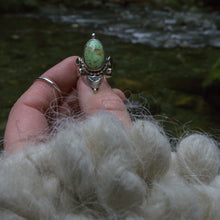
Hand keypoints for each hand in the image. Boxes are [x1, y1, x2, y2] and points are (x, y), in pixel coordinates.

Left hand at [4, 56, 130, 152]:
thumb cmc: (118, 196)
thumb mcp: (114, 146)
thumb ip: (105, 112)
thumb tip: (94, 81)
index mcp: (34, 160)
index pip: (28, 107)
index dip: (54, 79)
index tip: (79, 62)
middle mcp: (42, 160)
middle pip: (51, 113)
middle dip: (79, 90)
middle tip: (103, 79)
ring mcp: (59, 161)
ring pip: (69, 123)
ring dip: (92, 104)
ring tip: (117, 97)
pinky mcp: (77, 164)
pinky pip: (81, 136)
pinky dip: (97, 121)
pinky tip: (116, 113)